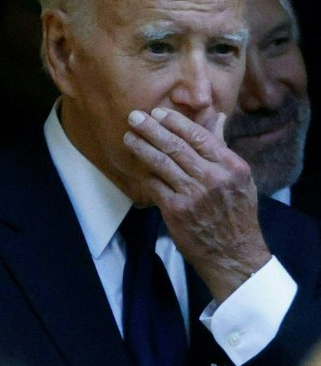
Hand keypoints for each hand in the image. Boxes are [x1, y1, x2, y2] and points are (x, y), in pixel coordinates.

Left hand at [124, 107, 270, 301]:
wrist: (233, 252)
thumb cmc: (235, 211)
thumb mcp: (238, 177)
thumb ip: (221, 146)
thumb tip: (215, 116)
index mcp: (231, 166)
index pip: (199, 136)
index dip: (175, 123)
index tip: (158, 113)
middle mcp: (213, 178)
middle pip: (176, 147)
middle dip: (152, 130)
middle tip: (134, 117)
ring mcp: (194, 194)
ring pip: (162, 163)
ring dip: (142, 148)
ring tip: (128, 137)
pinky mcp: (177, 210)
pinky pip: (155, 185)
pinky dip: (145, 174)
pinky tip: (136, 165)